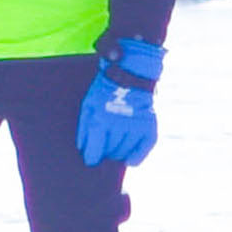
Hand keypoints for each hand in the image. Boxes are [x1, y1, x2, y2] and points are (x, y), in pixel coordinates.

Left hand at [73, 36, 162, 167]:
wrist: (131, 72)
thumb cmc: (105, 89)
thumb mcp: (88, 104)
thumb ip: (84, 128)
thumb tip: (83, 149)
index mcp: (101, 120)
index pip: (95, 151)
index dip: (91, 158)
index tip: (91, 160)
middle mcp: (119, 125)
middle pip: (110, 153)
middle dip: (105, 154)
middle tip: (103, 150)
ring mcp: (136, 126)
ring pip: (125, 153)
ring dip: (118, 154)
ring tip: (114, 148)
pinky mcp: (149, 125)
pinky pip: (144, 148)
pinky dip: (137, 157)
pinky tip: (129, 160)